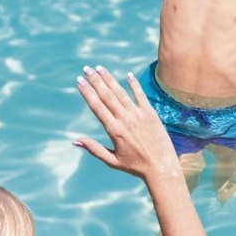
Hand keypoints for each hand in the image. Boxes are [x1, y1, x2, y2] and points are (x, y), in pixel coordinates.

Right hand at [75, 66, 178, 180]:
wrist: (161, 168)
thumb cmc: (135, 166)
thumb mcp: (111, 161)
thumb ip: (93, 149)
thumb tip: (75, 140)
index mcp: (114, 130)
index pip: (97, 106)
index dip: (87, 92)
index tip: (79, 81)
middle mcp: (125, 119)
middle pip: (106, 95)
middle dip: (95, 81)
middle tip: (86, 69)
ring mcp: (139, 115)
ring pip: (121, 93)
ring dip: (109, 79)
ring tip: (99, 68)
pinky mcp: (151, 114)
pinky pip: (141, 96)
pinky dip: (134, 85)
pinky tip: (128, 75)